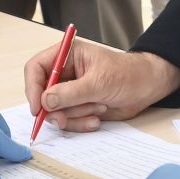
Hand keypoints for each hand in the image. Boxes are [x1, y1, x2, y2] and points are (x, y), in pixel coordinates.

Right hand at [23, 38, 179, 132]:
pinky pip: (68, 121)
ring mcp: (70, 92)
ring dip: (75, 115)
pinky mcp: (78, 108)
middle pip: (42, 94)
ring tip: (98, 107)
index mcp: (67, 55)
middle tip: (65, 117)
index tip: (37, 107)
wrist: (147, 88)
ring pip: (55, 111)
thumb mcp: (99, 82)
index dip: (32, 87)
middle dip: (56, 108)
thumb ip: (70, 93)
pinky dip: (81, 123)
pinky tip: (97, 117)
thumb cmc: (127, 75)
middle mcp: (65, 73)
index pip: (36, 68)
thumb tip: (45, 101)